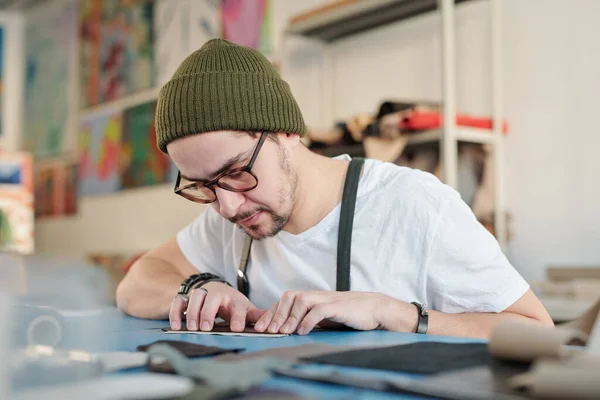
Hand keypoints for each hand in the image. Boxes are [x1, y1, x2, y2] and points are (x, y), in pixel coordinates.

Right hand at [169, 282, 265, 331]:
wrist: (213, 289)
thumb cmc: (231, 303)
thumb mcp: (245, 308)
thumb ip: (256, 316)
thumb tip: (273, 324)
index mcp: (234, 298)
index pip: (238, 305)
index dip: (238, 316)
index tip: (236, 329)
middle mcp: (217, 293)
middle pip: (213, 298)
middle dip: (209, 312)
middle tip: (206, 328)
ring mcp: (201, 294)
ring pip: (195, 297)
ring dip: (192, 311)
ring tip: (192, 327)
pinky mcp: (186, 297)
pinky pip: (178, 301)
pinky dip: (176, 312)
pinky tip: (176, 326)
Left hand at [253, 291, 398, 334]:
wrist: (375, 308)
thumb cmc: (350, 314)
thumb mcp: (326, 317)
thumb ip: (310, 320)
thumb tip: (291, 331)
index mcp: (312, 297)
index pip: (285, 300)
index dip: (271, 313)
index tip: (261, 327)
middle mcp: (317, 295)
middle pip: (289, 297)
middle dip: (275, 314)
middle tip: (267, 331)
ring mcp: (327, 299)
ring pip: (300, 300)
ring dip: (289, 317)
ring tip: (282, 332)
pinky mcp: (338, 306)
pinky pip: (318, 310)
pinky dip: (308, 321)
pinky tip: (301, 332)